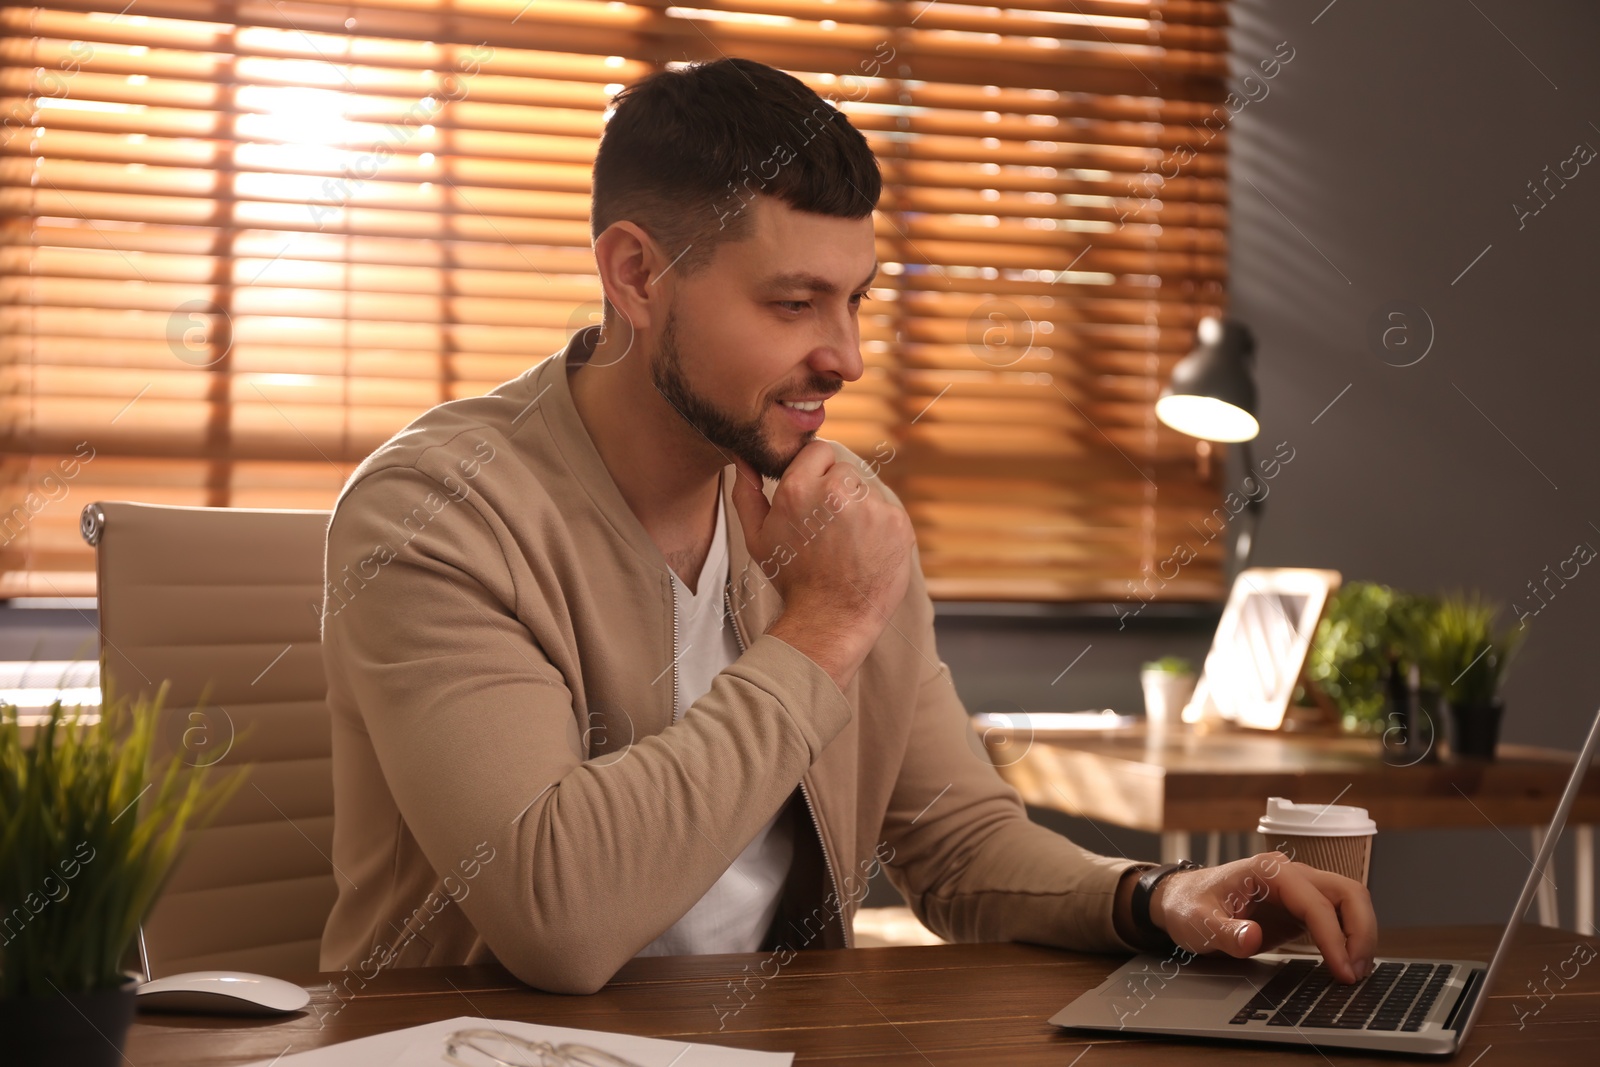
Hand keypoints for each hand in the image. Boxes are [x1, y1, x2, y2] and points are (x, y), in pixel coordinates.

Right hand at [730, 443, 913, 686]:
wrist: (831, 619)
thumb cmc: (792, 579)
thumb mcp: (757, 537)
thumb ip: (747, 493)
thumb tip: (744, 460)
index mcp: (798, 489)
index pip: (819, 450)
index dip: (816, 471)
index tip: (815, 495)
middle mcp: (836, 492)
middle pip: (844, 469)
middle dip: (837, 491)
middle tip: (829, 527)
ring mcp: (871, 506)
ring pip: (867, 490)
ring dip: (860, 508)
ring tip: (847, 544)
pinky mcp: (897, 523)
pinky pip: (888, 511)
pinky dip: (880, 527)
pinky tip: (865, 551)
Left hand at [1149, 852, 1377, 983]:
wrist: (1178, 900)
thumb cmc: (1187, 905)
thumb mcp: (1197, 923)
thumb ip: (1225, 932)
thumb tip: (1252, 937)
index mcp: (1267, 871)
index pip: (1315, 901)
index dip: (1334, 936)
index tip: (1342, 969)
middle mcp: (1288, 874)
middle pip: (1347, 892)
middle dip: (1361, 931)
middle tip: (1357, 971)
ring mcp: (1297, 889)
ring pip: (1348, 901)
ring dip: (1360, 934)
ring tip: (1355, 971)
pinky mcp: (1299, 907)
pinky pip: (1336, 916)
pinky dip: (1348, 937)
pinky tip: (1345, 962)